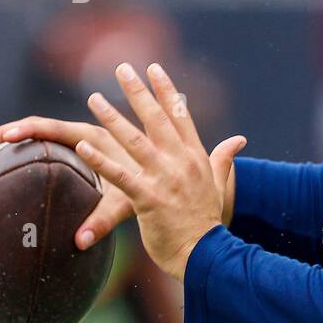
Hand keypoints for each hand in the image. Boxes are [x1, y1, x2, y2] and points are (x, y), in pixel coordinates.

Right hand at [0, 115, 137, 248]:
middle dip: (4, 134)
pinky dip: (19, 149)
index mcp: (93, 139)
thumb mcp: (124, 205)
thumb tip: (80, 242)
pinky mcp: (75, 150)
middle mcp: (83, 135)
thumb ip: (103, 220)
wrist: (158, 183)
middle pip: (37, 126)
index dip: (25, 130)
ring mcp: (76, 141)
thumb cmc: (144, 190)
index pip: (52, 128)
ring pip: (37, 133)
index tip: (3, 138)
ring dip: (6, 138)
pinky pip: (43, 144)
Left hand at [75, 61, 245, 280]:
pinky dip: (100, 160)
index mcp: (196, 157)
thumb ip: (224, 159)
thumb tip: (239, 140)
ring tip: (94, 98)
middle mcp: (181, 163)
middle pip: (156, 120)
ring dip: (112, 118)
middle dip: (137, 92)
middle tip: (121, 69)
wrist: (206, 253)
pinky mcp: (149, 199)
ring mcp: (165, 179)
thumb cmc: (208, 221)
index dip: (166, 90)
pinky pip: (120, 175)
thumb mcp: (218, 185)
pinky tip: (83, 145)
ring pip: (134, 141)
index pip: (180, 115)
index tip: (154, 69)